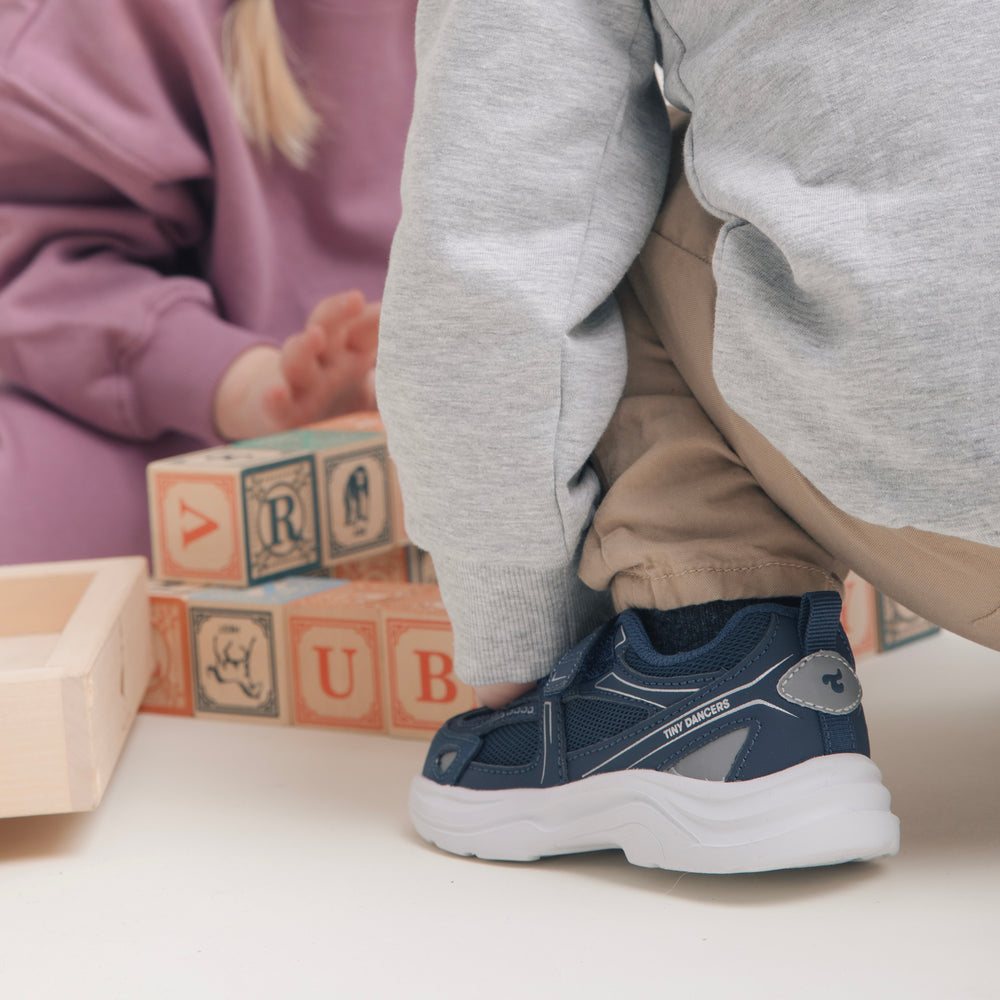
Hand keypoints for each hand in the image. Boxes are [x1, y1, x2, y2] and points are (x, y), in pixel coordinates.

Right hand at [213, 290, 378, 440]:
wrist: (277, 410)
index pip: (359, 325)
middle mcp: (320, 360)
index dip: (372, 315)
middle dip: (338, 312)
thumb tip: (439, 372)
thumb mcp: (369, 382)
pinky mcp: (279, 413)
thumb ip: (391, 375)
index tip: (391, 306)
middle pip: (326, 328)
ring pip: (297, 360)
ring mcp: (297, 383)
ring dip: (305, 346)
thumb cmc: (335, 392)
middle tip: (354, 299)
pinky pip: (276, 405)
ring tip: (316, 336)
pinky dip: (274, 399)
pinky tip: (274, 393)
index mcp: (345, 349)